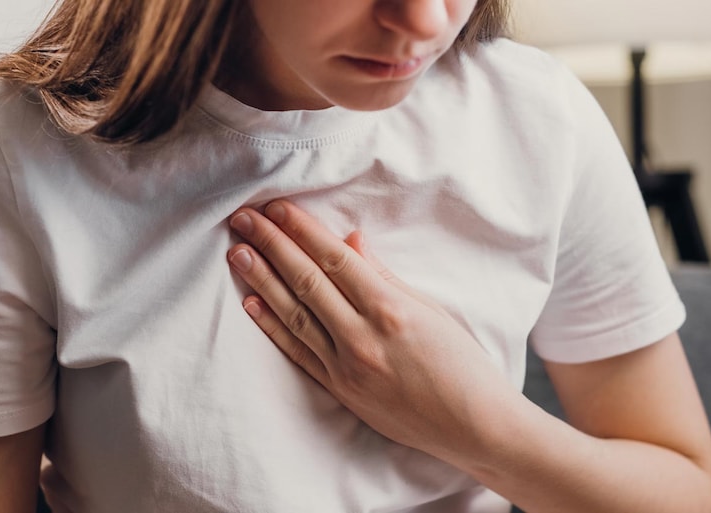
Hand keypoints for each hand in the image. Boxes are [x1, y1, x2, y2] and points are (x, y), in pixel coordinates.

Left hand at [226, 200, 523, 462]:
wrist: (473, 428)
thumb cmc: (462, 365)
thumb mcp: (430, 311)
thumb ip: (385, 277)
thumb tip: (350, 242)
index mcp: (390, 310)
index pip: (335, 259)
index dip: (302, 230)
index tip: (277, 207)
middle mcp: (362, 337)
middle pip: (307, 281)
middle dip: (272, 245)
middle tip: (243, 218)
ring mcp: (347, 367)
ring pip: (295, 314)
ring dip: (262, 280)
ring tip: (237, 253)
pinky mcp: (340, 390)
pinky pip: (299, 352)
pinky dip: (273, 327)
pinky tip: (252, 303)